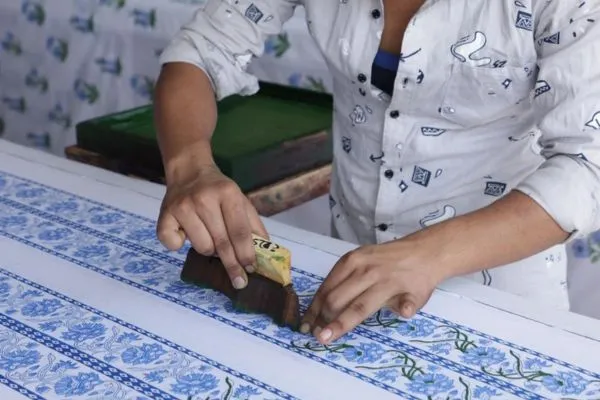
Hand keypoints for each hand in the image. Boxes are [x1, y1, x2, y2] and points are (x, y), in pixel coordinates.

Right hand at [156, 162, 267, 288]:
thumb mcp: (241, 200)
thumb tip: (264, 253)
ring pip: (201, 247)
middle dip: (232, 265)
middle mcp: (204, 199)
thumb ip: (253, 225)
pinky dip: (179, 245)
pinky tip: (185, 234)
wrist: (189, 171)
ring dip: (208, 249)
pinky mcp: (165, 215)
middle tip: (240, 281)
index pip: (239, 231)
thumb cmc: (219, 191)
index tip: (251, 269)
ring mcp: (183, 206)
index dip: (246, 253)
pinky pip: (173, 244)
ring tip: (209, 236)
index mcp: (228, 193)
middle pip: (221, 242)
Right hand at [300, 241, 442, 343]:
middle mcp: (368, 271)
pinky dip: (321, 293)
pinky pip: (330, 276)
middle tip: (315, 334)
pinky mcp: (350, 255)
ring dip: (317, 307)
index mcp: (386, 285)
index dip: (339, 325)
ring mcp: (357, 260)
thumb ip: (408, 306)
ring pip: (329, 287)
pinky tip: (316, 306)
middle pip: (337, 298)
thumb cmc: (418, 281)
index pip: (358, 309)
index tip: (323, 338)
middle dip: (323, 319)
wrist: (421, 252)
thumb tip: (405, 311)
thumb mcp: (419, 297)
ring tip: (308, 323)